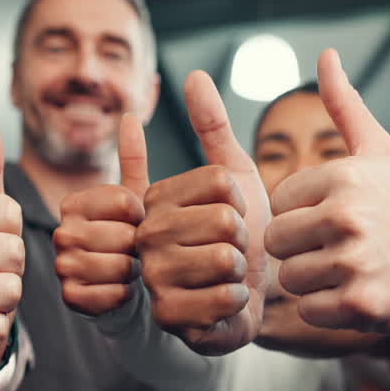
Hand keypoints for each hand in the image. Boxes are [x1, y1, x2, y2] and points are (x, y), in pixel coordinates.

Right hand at [54, 115, 149, 315]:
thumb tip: (130, 115)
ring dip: (136, 272)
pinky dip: (125, 295)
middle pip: (124, 236)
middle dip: (142, 247)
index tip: (140, 224)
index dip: (145, 216)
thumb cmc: (134, 241)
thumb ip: (133, 158)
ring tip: (132, 270)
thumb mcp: (137, 198)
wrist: (127, 291)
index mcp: (75, 202)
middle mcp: (61, 230)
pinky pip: (112, 294)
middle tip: (137, 253)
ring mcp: (62, 265)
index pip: (125, 202)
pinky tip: (123, 291)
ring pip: (119, 265)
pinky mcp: (70, 297)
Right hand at [137, 71, 270, 354]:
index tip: (229, 216)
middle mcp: (145, 234)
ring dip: (241, 270)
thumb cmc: (239, 235)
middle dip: (244, 239)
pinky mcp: (169, 316)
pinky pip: (226, 295)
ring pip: (225, 258)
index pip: (222, 182)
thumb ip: (212, 126)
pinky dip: (238, 301)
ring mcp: (153, 277)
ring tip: (225, 276)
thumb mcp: (232, 175)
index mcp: (155, 196)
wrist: (243, 297)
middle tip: (229, 251)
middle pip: (226, 221)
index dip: (242, 201)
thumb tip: (195, 74)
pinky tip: (224, 303)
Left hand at [265, 49, 389, 333]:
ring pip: (291, 278)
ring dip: (313, 280)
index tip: (332, 218)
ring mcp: (354, 263)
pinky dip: (327, 309)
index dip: (300, 214)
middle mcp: (347, 217)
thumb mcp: (377, 151)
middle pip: (278, 242)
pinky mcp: (359, 304)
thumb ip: (343, 105)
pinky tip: (354, 293)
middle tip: (336, 248)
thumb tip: (326, 54)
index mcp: (343, 178)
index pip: (279, 203)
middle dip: (300, 249)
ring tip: (347, 270)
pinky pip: (310, 310)